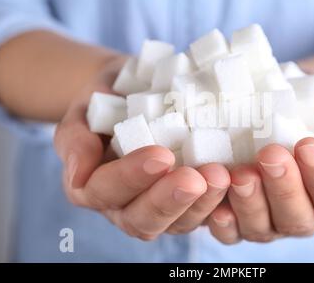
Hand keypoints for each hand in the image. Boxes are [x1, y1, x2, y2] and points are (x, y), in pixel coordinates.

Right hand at [54, 57, 230, 239]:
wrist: (136, 91)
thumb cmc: (106, 100)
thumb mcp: (83, 111)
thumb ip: (74, 140)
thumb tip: (79, 177)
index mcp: (97, 186)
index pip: (106, 192)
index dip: (130, 178)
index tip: (160, 154)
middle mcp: (129, 204)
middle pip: (144, 219)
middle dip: (170, 200)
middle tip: (196, 178)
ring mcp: (165, 204)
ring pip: (181, 222)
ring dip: (203, 204)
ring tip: (222, 176)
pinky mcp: (194, 199)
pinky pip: (208, 212)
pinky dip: (224, 202)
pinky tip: (239, 181)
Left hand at [207, 78, 313, 242]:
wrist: (284, 95)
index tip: (307, 146)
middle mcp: (307, 213)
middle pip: (299, 219)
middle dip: (284, 189)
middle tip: (270, 154)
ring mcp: (271, 220)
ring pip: (262, 229)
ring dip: (250, 203)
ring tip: (241, 173)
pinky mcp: (239, 217)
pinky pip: (230, 232)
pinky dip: (223, 222)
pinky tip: (217, 203)